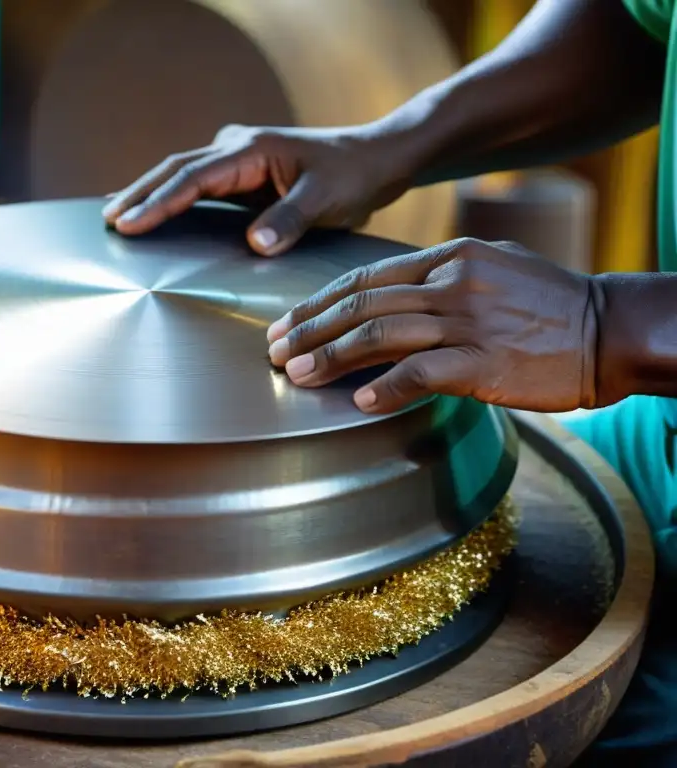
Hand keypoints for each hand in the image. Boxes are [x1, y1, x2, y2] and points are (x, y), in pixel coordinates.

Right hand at [102, 124, 410, 255]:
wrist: (374, 158)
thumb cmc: (354, 176)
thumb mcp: (327, 199)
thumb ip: (290, 219)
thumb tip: (255, 243)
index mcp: (250, 150)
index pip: (192, 179)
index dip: (158, 203)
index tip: (129, 224)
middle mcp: (236, 147)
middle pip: (174, 170)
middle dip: (139, 195)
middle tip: (106, 222)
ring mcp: (236, 158)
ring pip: (179, 174)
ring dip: (147, 193)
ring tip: (114, 216)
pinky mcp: (240, 172)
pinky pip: (194, 183)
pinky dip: (168, 195)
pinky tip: (149, 207)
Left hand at [265, 238, 603, 413]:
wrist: (611, 330)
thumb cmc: (549, 305)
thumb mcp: (492, 269)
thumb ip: (438, 280)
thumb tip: (387, 301)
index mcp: (449, 257)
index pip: (366, 277)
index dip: (319, 302)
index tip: (287, 323)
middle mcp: (453, 282)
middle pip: (360, 302)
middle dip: (309, 329)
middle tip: (273, 351)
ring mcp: (468, 319)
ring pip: (379, 333)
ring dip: (330, 356)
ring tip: (296, 375)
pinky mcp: (485, 360)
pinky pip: (421, 372)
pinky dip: (384, 387)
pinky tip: (358, 403)